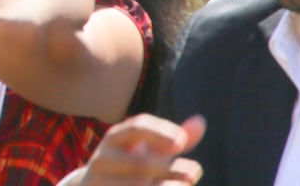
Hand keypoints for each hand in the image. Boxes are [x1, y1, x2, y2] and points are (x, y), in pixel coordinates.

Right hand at [71, 114, 205, 185]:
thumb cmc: (128, 168)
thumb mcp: (149, 153)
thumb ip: (173, 142)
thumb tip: (201, 121)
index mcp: (116, 138)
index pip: (137, 127)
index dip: (160, 132)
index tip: (181, 142)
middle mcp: (103, 158)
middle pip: (140, 163)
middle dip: (169, 169)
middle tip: (196, 171)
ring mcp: (99, 181)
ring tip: (185, 185)